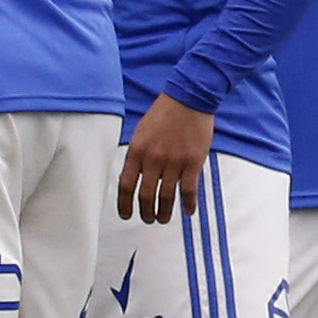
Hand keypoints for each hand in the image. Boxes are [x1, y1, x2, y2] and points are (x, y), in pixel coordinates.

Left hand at [116, 93, 213, 223]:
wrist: (189, 99)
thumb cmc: (164, 113)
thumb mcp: (141, 132)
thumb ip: (137, 154)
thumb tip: (133, 175)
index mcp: (137, 151)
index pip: (126, 185)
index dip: (124, 205)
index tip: (126, 215)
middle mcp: (153, 159)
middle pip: (146, 196)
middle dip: (145, 212)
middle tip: (147, 218)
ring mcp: (174, 162)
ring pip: (166, 197)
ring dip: (164, 213)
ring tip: (162, 219)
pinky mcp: (193, 163)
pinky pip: (189, 191)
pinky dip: (188, 204)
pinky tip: (188, 211)